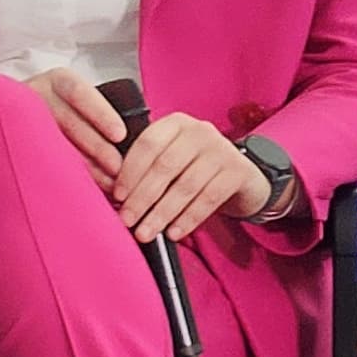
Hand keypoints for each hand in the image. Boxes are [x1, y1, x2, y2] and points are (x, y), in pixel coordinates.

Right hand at [18, 67, 126, 184]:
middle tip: (118, 169)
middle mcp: (36, 95)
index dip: (101, 114)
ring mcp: (21, 117)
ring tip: (106, 185)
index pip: (79, 93)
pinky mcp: (11, 138)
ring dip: (82, 165)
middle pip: (67, 121)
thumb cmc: (61, 111)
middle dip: (96, 147)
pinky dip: (61, 173)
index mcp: (58, 81)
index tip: (121, 134)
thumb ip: (98, 115)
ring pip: (52, 142)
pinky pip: (37, 157)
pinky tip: (78, 187)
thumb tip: (139, 136)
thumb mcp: (77, 103)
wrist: (19, 117)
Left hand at [112, 108, 272, 242]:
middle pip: (165, 166)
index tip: (117, 196)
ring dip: (162, 213)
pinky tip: (173, 233)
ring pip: (185, 185)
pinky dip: (188, 218)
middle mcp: (200, 131)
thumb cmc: (193, 169)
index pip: (147, 144)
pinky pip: (208, 198)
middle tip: (127, 220)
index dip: (130, 172)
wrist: (240, 177)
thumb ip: (145, 169)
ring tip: (146, 232)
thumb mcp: (170, 160)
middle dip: (142, 197)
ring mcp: (222, 150)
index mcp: (175, 124)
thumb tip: (115, 196)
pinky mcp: (238, 171)